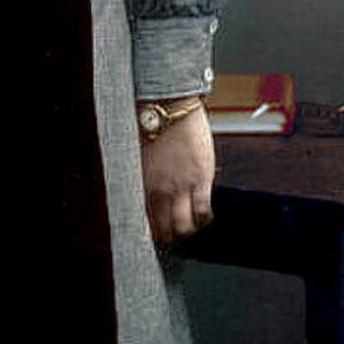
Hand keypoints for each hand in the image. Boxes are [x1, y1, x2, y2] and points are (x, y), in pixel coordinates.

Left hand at [139, 102, 214, 245]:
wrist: (170, 106)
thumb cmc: (151, 124)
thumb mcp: (139, 155)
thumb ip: (144, 177)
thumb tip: (146, 192)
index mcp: (142, 183)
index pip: (146, 220)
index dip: (151, 232)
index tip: (155, 234)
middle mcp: (161, 189)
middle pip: (165, 228)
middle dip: (168, 237)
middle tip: (171, 236)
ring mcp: (182, 186)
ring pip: (185, 226)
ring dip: (186, 231)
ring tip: (188, 228)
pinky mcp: (201, 179)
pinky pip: (203, 211)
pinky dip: (203, 219)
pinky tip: (203, 217)